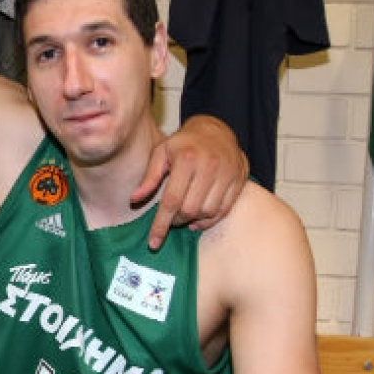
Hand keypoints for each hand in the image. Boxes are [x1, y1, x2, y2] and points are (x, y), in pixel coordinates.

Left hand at [132, 114, 247, 248]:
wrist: (216, 130)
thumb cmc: (183, 144)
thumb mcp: (161, 153)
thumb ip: (149, 178)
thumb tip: (134, 199)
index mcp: (187, 159)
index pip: (171, 201)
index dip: (161, 225)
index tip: (153, 243)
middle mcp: (209, 166)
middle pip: (190, 209)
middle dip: (177, 221)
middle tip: (171, 218)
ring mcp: (227, 173)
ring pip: (208, 212)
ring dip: (193, 221)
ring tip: (184, 216)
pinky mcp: (239, 180)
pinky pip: (224, 210)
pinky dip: (210, 220)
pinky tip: (199, 218)